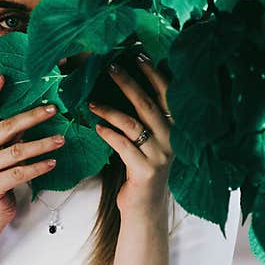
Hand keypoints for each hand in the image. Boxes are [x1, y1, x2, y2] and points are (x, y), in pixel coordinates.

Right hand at [0, 74, 65, 226]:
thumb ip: (8, 131)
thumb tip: (37, 108)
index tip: (3, 77)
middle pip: (7, 127)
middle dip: (33, 116)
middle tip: (54, 109)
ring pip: (17, 152)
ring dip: (42, 144)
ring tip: (61, 139)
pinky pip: (20, 173)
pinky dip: (38, 167)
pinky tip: (53, 162)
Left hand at [87, 53, 174, 220]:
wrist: (145, 209)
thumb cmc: (141, 170)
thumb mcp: (147, 142)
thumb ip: (142, 118)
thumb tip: (123, 84)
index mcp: (174, 128)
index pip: (166, 94)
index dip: (152, 74)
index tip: (137, 55)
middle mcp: (172, 140)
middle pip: (148, 104)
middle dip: (128, 83)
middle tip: (110, 67)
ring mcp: (161, 156)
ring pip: (133, 124)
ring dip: (110, 110)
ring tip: (91, 102)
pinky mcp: (145, 171)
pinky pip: (124, 146)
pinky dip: (108, 134)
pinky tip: (96, 127)